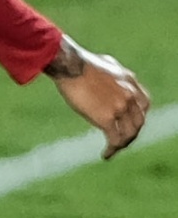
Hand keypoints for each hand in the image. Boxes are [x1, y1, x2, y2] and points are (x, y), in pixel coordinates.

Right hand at [49, 39, 150, 154]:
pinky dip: (112, 149)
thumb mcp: (107, 64)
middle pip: (139, 122)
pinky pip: (114, 139)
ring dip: (122, 144)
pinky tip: (106, 155)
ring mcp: (120, 107)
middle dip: (131, 134)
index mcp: (131, 82)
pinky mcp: (106, 118)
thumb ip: (113, 75)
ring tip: (112, 150)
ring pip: (129, 133)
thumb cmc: (82, 62)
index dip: (138, 117)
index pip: (144, 104)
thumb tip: (107, 78)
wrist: (73, 65)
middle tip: (121, 142)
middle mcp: (130, 95)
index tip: (128, 124)